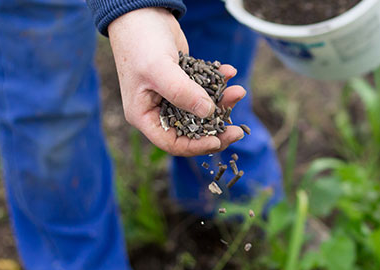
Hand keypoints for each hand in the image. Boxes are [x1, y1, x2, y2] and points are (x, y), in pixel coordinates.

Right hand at [108, 7, 244, 155]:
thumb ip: (182, 93)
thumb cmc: (141, 42)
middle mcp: (159, 108)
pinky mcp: (184, 79)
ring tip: (239, 90)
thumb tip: (209, 113)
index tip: (219, 140)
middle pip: (192, 130)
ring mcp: (172, 94)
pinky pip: (205, 88)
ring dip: (222, 102)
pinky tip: (229, 71)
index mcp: (145, 115)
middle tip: (239, 129)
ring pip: (202, 109)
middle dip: (216, 128)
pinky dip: (218, 82)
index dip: (196, 146)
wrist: (141, 12)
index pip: (172, 142)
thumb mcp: (160, 69)